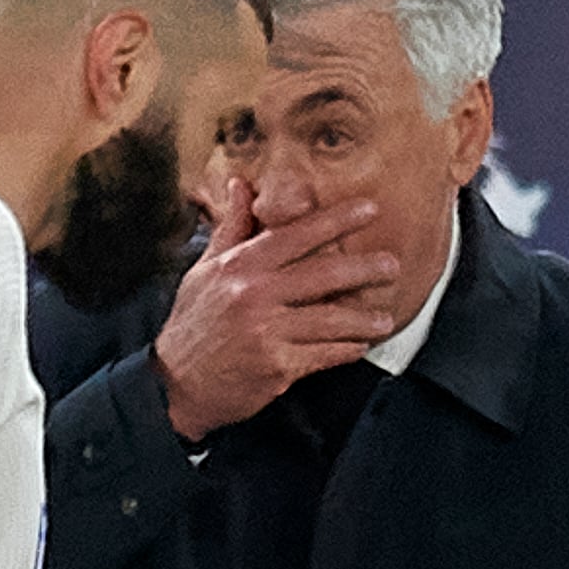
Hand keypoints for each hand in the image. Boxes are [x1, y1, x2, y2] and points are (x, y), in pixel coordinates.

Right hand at [152, 186, 406, 437]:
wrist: (175, 383)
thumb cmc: (193, 324)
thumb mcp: (205, 270)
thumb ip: (231, 228)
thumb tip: (240, 186)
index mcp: (241, 266)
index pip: (296, 234)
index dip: (336, 220)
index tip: (369, 209)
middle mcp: (254, 294)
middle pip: (323, 274)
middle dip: (364, 268)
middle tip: (393, 265)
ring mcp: (267, 331)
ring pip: (330, 318)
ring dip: (363, 318)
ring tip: (384, 318)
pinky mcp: (277, 366)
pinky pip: (324, 354)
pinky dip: (346, 350)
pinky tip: (360, 346)